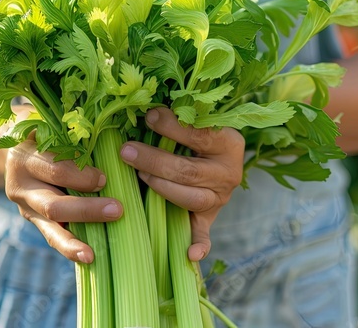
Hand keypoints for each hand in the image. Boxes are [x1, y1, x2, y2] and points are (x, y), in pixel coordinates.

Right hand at [5, 137, 121, 263]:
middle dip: (86, 209)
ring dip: (74, 240)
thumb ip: (75, 130)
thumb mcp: (52, 122)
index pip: (54, 169)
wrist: (14, 145)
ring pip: (50, 226)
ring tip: (92, 254)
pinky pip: (51, 236)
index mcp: (26, 153)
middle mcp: (20, 182)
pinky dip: (69, 248)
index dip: (80, 176)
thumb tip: (120, 139)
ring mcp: (25, 204)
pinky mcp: (32, 218)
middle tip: (117, 209)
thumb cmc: (46, 129)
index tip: (106, 179)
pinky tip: (87, 258)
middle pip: (52, 203)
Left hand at [120, 108, 244, 260]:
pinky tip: (190, 255)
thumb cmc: (196, 133)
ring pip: (192, 198)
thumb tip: (144, 103)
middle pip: (190, 170)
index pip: (201, 135)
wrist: (218, 157)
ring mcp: (220, 198)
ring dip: (163, 188)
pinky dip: (199, 245)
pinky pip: (204, 234)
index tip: (148, 117)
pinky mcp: (210, 218)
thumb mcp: (197, 121)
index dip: (173, 128)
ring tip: (139, 176)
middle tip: (127, 152)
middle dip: (155, 160)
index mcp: (230, 143)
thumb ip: (178, 116)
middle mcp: (230, 172)